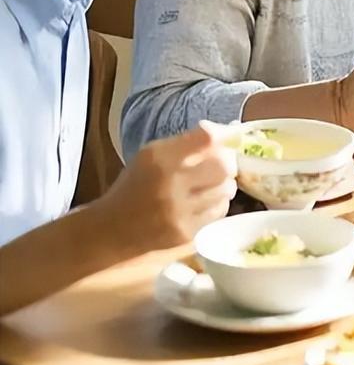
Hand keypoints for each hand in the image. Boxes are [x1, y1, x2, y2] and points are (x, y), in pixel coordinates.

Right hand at [98, 122, 237, 255]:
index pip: (207, 139)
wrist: (109, 232)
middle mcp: (171, 185)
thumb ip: (189, 142)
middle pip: (224, 166)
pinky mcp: (186, 235)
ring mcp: (179, 213)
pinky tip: (202, 203)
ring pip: (226, 190)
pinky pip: (219, 211)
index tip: (232, 135)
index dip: (225, 135)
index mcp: (159, 159)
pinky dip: (216, 203)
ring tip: (209, 184)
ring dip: (223, 184)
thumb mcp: (152, 155)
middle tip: (221, 163)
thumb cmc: (135, 187)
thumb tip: (230, 130)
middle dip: (227, 162)